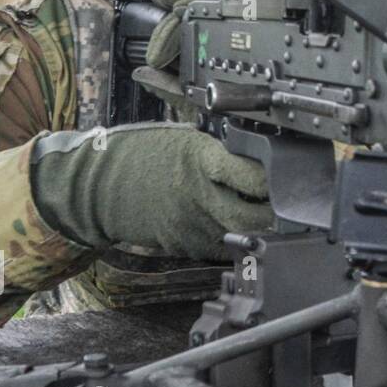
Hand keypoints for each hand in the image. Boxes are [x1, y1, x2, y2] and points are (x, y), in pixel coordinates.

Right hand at [30, 123, 271, 260]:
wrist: (96, 187)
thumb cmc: (140, 155)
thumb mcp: (183, 139)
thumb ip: (220, 151)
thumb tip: (258, 154)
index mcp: (201, 161)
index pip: (251, 177)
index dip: (274, 180)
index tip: (286, 176)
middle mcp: (200, 196)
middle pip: (253, 216)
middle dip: (275, 213)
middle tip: (289, 205)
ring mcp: (192, 225)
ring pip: (242, 236)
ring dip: (261, 229)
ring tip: (272, 217)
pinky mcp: (185, 245)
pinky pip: (223, 246)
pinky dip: (238, 239)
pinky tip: (243, 229)